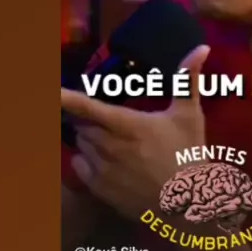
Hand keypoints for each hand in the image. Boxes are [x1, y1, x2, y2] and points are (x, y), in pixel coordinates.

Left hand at [61, 45, 209, 221]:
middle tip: (104, 116)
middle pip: (82, 124)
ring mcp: (103, 170)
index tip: (49, 90)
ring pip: (81, 143)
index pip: (88, 107)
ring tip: (109, 137)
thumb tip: (202, 47)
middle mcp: (109, 146)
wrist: (189, 203)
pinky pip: (80, 166)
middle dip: (87, 116)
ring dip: (88, 136)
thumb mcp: (190, 114)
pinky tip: (103, 158)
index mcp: (127, 125)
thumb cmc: (188, 154)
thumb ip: (188, 79)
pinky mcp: (101, 189)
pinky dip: (86, 158)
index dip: (66, 97)